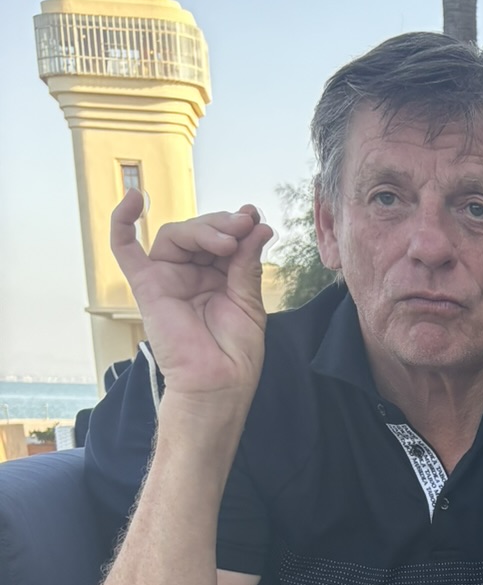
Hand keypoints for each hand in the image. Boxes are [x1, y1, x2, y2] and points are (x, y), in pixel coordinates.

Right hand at [110, 193, 273, 403]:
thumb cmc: (235, 355)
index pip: (223, 240)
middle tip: (244, 227)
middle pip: (199, 233)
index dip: (237, 226)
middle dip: (222, 226)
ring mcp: (167, 278)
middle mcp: (191, 276)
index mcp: (218, 279)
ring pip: (176, 235)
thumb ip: (247, 264)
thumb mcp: (249, 303)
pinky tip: (134, 198)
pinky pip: (125, 248)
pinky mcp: (146, 286)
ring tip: (228, 241)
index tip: (255, 219)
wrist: (218, 386)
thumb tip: (257, 225)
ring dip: (202, 229)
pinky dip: (123, 221)